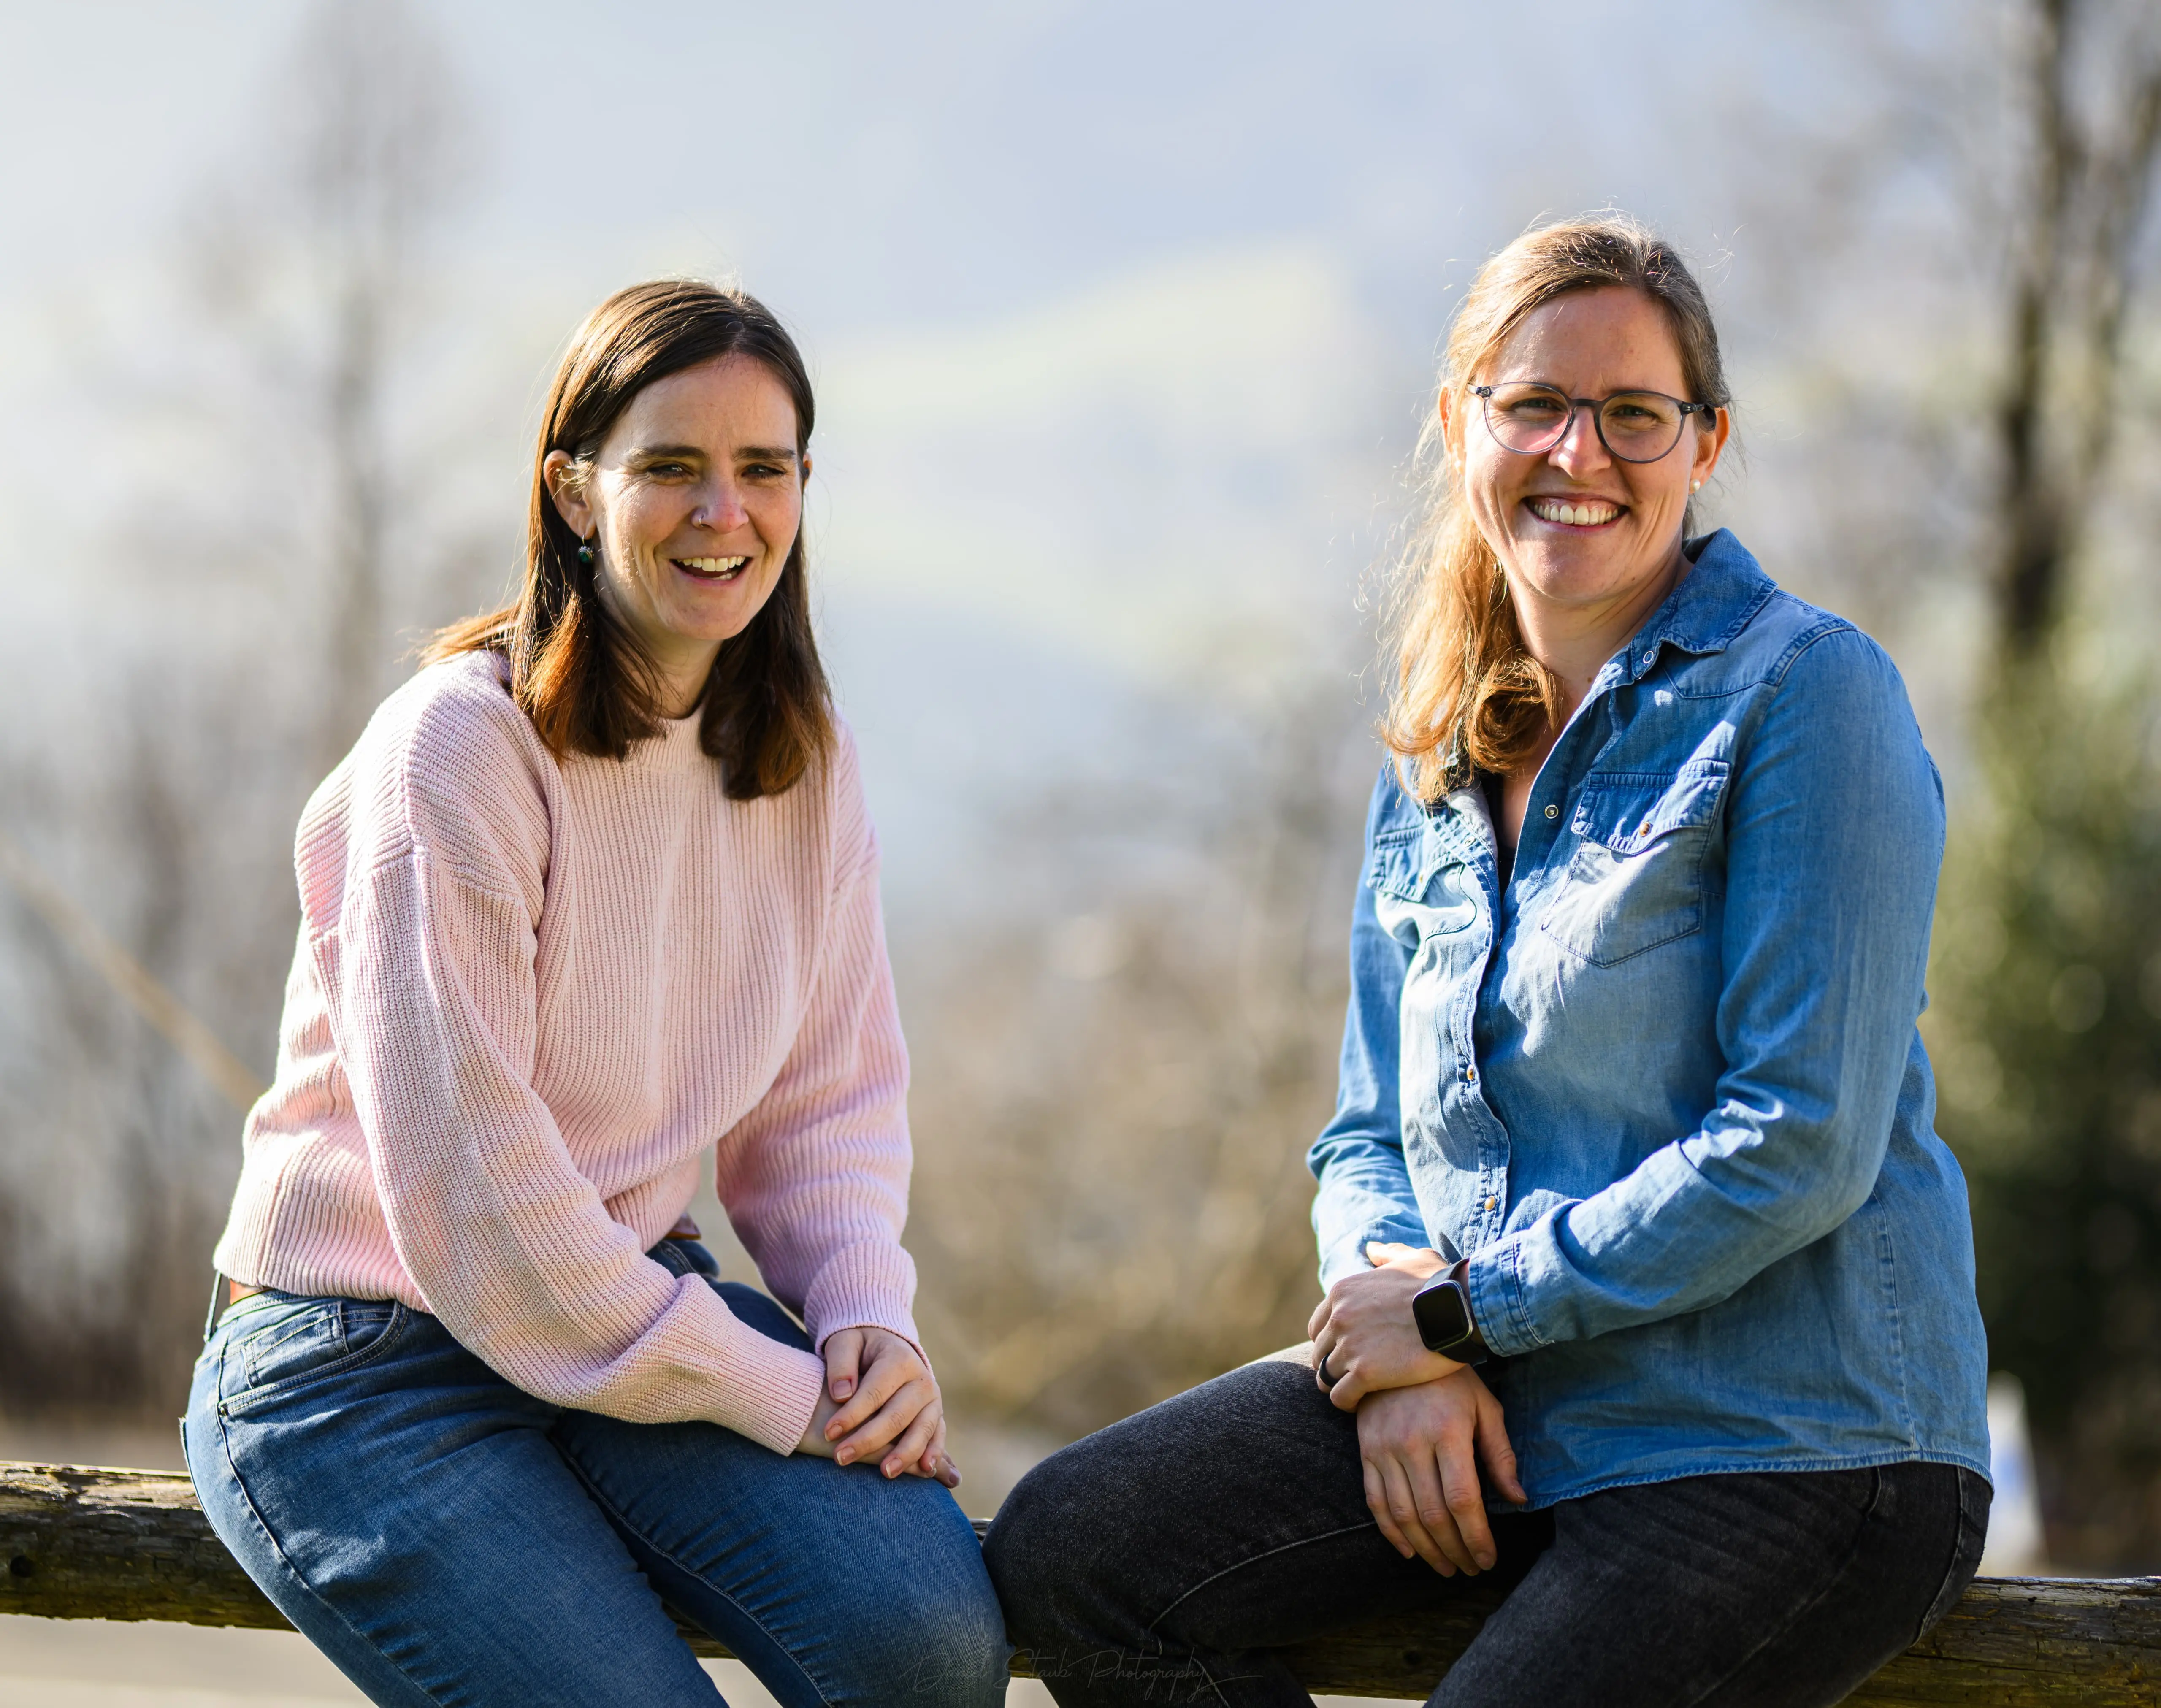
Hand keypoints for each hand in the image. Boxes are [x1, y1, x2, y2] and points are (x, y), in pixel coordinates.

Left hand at [809, 1326, 960, 1486]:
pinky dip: (934, 1452)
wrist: (886, 1345)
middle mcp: (921, 1379)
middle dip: (868, 1440)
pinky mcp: (936, 1414)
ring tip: (885, 1473)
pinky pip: (938, 1435)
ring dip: (905, 1453)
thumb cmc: (859, 1346)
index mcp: (899, 1358)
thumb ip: (841, 1364)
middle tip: (840, 1458)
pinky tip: (926, 1471)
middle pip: (897, 1415)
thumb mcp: (845, 1342)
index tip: (828, 1433)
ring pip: (922, 1429)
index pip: (874, 1392)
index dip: (851, 1415)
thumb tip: (842, 1395)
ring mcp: (932, 1399)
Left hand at [1308, 1242, 1460, 1409]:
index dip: (1332, 1342)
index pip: (1318, 1326)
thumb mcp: (1413, 1259)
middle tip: (1357, 1376)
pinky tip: (1364, 1403)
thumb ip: (1388, 1255)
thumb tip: (1371, 1249)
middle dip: (1335, 1365)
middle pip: (1320, 1352)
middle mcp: (1339, 1317)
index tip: (1351, 1352)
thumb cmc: (1442, 1284)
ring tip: (1360, 1393)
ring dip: (1339, 1386)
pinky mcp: (1365, 1373)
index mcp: (1343, 1292)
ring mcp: (1350, 1346)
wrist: (1461, 1310)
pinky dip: (1348, 1403)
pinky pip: (1341, 1397)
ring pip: (1325, 1376)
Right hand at [1357, 1368, 1524, 1576]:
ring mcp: (1384, 1448)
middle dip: (1455, 1550)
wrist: (1399, 1346)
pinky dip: (1392, 1532)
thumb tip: (1518, 1500)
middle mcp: (1412, 1442)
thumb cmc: (1451, 1379)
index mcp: (1447, 1432)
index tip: (1488, 1560)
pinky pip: (1375, 1501)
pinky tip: (1410, 1551)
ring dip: (1427, 1550)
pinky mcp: (1366, 1451)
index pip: (1462, 1500)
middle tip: (1471, 1569)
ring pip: (1404, 1514)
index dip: (1476, 1537)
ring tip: (1447, 1567)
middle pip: (1433, 1514)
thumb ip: (1501, 1454)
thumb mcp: (1485, 1407)